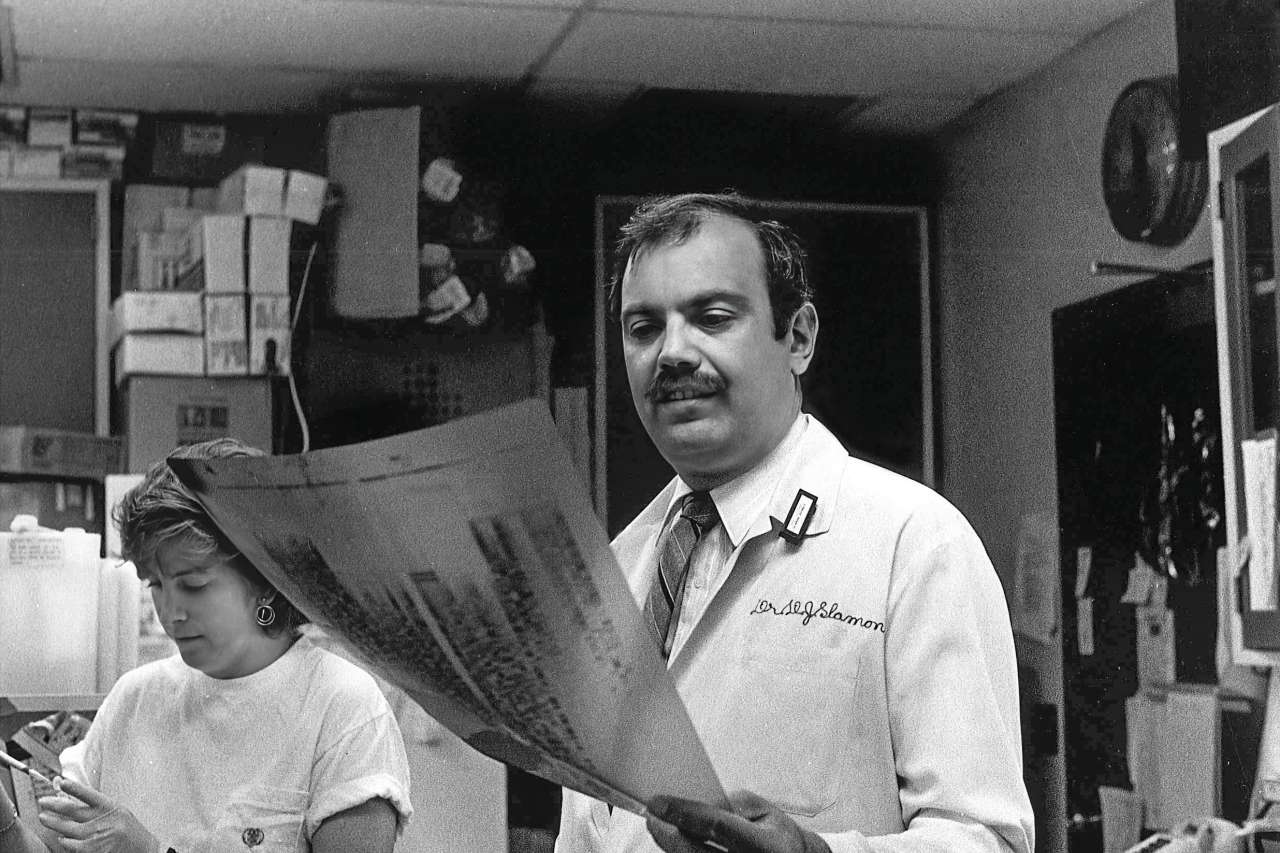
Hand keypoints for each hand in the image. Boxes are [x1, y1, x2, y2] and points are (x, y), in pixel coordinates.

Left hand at [36, 776, 159, 852]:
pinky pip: (72, 845)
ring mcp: (97, 836)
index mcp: (110, 807)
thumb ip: (95, 806)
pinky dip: (64, 841)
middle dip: (54, 805)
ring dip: (53, 823)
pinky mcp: (93, 850)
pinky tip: (61, 838)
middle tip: (43, 802)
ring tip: (43, 818)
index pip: (89, 794)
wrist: (142, 849)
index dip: (74, 788)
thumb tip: (72, 796)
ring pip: (68, 828)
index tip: (62, 782)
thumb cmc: (127, 830)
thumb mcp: (116, 812)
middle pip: (73, 810)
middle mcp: (102, 820)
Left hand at [646, 791, 831, 852]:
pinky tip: (676, 841)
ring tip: (660, 826)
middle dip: (667, 834)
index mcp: (766, 846)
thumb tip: (695, 806)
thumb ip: (731, 804)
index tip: (658, 802)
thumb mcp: (764, 811)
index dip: (684, 812)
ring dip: (671, 845)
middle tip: (652, 816)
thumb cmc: (777, 836)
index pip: (717, 826)